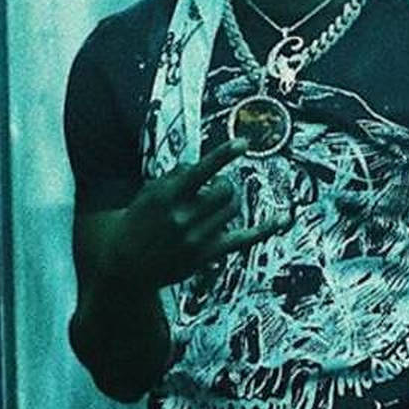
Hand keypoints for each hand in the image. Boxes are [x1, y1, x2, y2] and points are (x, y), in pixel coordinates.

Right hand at [104, 139, 289, 291]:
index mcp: (167, 196)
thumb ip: (176, 178)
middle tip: (213, 190)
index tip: (244, 143)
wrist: (126, 265)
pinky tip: (282, 219)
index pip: (201, 170)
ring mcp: (197, 237)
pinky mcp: (208, 254)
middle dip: (224, 184)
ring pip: (233, 209)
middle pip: (225, 190)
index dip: (224, 155)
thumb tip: (204, 166)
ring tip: (213, 208)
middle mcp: (184, 216)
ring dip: (229, 203)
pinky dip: (265, 229)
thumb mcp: (148, 194)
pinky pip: (244, 239)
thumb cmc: (138, 223)